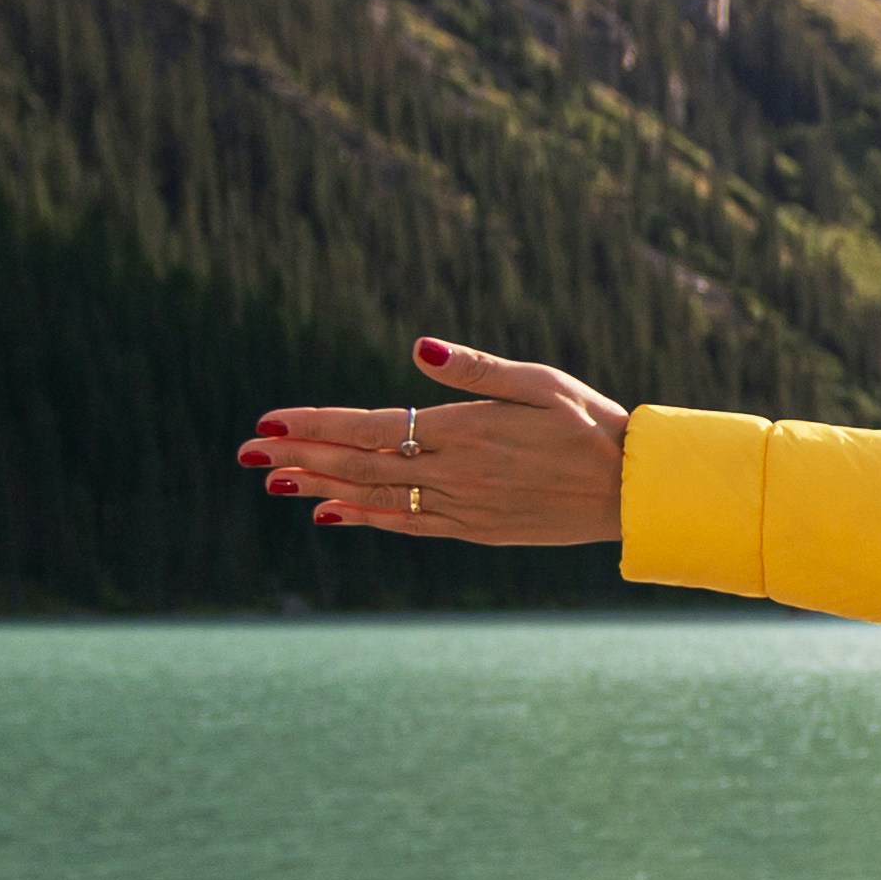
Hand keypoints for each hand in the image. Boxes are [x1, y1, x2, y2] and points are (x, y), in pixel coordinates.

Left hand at [235, 340, 629, 545]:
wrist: (633, 490)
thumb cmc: (591, 425)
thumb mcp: (540, 383)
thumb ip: (474, 370)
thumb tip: (416, 348)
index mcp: (466, 431)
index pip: (372, 427)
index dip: (316, 424)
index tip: (271, 420)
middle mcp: (457, 474)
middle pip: (361, 464)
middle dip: (299, 456)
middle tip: (247, 451)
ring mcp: (465, 508)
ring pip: (377, 497)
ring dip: (320, 487)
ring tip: (273, 480)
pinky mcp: (477, 531)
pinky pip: (409, 524)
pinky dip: (366, 518)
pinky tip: (331, 513)